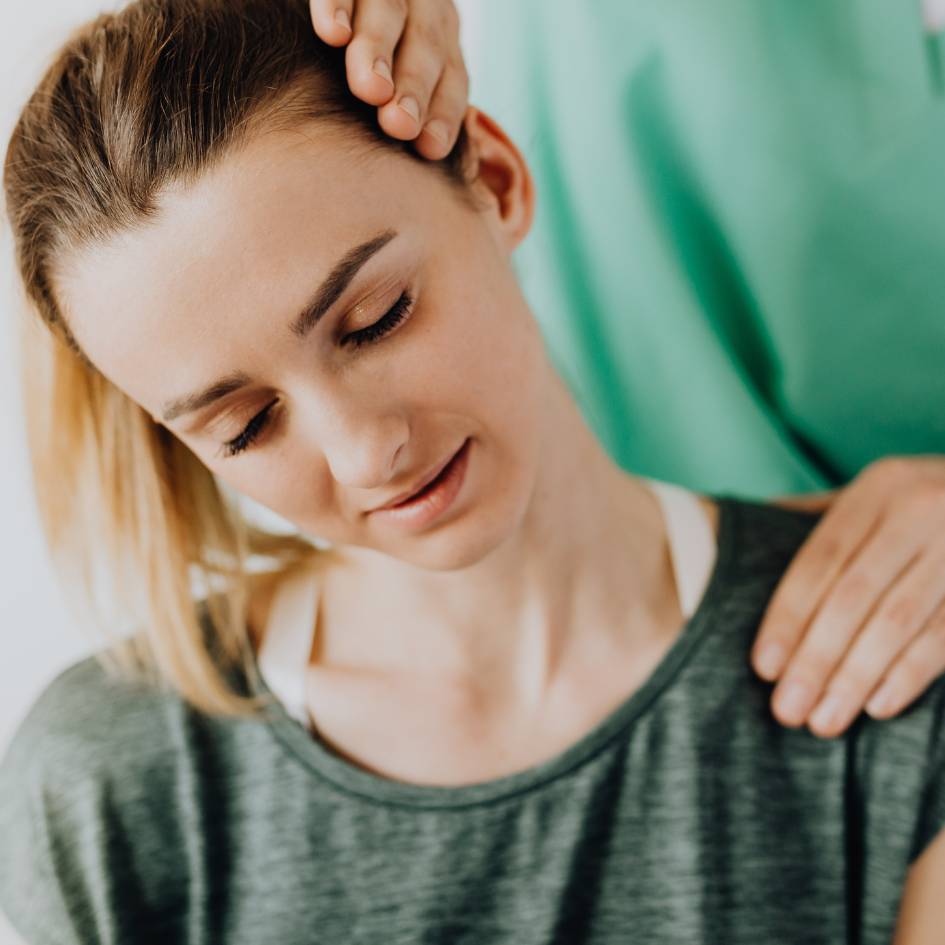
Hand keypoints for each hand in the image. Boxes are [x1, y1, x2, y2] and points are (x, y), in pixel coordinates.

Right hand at [310, 0, 469, 159]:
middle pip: (425, 46)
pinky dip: (337, 6)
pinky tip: (333, 34)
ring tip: (370, 90)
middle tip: (398, 124)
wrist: (360, 3)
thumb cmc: (382, 64)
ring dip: (378, 51)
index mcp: (442, 41)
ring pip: (388, 12)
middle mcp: (423, 8)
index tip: (429, 149)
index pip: (452, 79)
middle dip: (413, 86)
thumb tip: (425, 161)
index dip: (444, 112)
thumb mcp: (406, 79)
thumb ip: (416, 111)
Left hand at [751, 456, 944, 737]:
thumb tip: (731, 530)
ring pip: (896, 622)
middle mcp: (920, 509)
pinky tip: (878, 707)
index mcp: (879, 487)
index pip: (821, 560)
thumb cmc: (924, 500)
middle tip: (787, 710)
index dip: (789, 615)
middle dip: (815, 658)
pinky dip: (909, 674)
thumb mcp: (876, 492)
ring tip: (823, 721)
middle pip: (852, 597)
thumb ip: (816, 514)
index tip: (763, 666)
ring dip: (854, 678)